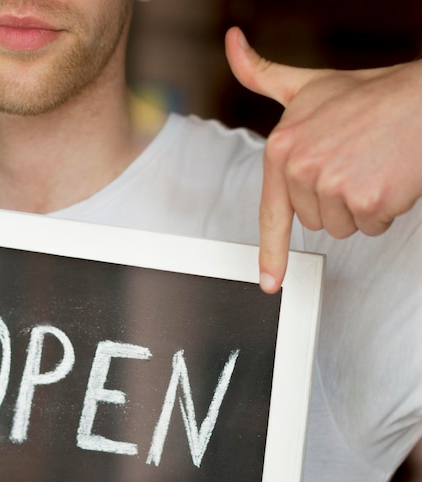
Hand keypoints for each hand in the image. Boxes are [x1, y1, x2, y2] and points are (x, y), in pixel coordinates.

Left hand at [225, 26, 421, 292]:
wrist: (421, 97)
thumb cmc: (367, 95)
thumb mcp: (305, 84)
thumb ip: (262, 75)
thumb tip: (232, 46)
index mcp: (281, 148)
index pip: (271, 213)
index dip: (271, 253)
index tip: (269, 282)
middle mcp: (301, 168)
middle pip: (315, 220)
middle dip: (336, 199)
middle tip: (354, 163)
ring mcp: (333, 186)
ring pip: (342, 227)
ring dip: (360, 205)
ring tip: (371, 165)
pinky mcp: (366, 201)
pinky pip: (371, 226)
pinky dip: (384, 208)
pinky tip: (388, 175)